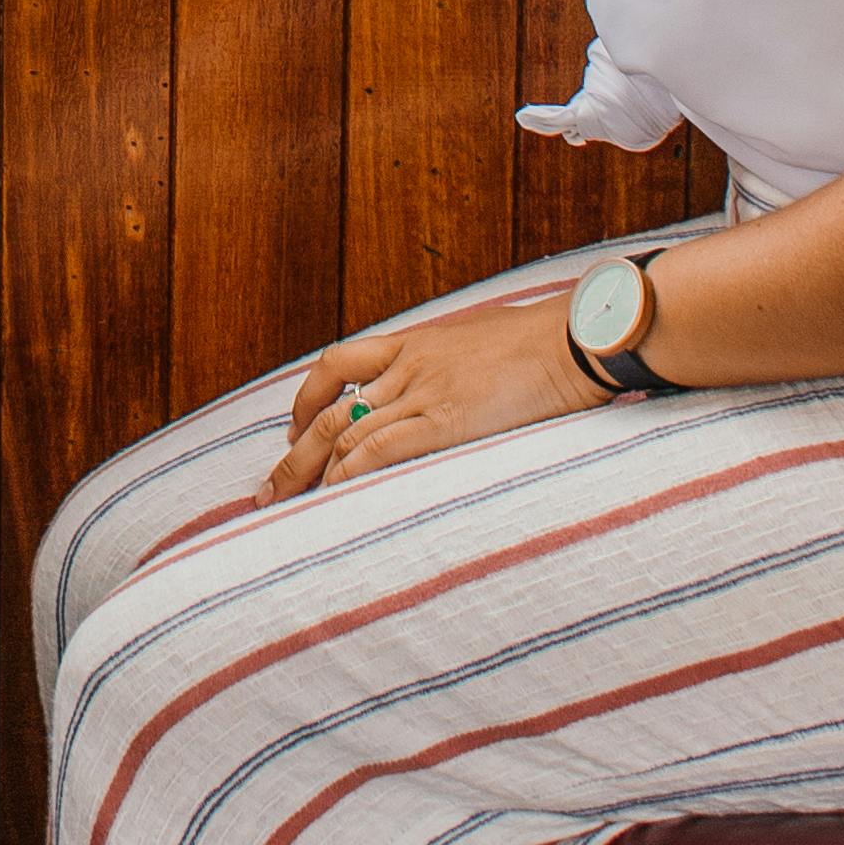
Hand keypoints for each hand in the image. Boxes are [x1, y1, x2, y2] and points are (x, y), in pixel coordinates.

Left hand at [262, 295, 584, 496]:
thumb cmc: (547, 340)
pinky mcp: (444, 421)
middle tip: (268, 490)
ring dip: (310, 473)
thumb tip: (463, 385)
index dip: (308, 398)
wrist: (575, 338)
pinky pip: (380, 448)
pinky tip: (333, 497)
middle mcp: (408, 366)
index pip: (340, 364)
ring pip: (345, 432)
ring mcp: (423, 392)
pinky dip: (350, 474)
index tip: (296, 429)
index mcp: (417, 341)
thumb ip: (459, 362)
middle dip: (293, 453)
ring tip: (285, 505)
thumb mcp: (487, 339)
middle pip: (329, 408)